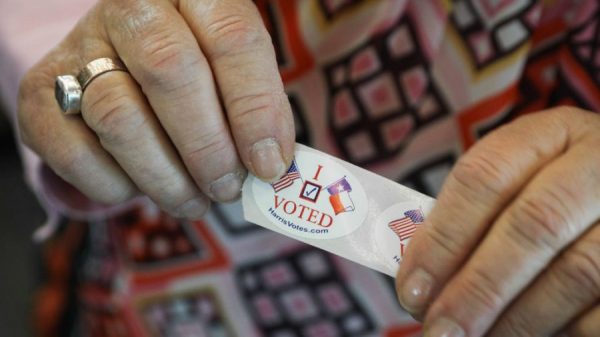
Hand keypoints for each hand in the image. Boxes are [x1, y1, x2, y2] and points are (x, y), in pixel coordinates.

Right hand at [17, 0, 293, 218]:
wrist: (123, 65)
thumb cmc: (196, 75)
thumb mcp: (234, 77)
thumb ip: (258, 112)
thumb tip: (271, 167)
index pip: (233, 38)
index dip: (255, 108)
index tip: (268, 165)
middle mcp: (131, 9)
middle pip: (170, 71)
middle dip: (208, 148)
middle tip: (228, 189)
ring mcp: (80, 47)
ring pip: (119, 116)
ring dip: (166, 178)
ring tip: (195, 200)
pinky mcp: (41, 92)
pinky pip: (74, 151)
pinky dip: (116, 186)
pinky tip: (141, 188)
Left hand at [396, 107, 599, 336]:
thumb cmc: (549, 194)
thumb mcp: (516, 186)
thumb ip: (472, 222)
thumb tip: (422, 283)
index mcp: (551, 134)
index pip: (484, 177)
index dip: (443, 237)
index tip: (412, 288)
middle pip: (532, 225)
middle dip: (478, 288)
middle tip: (440, 330)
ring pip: (577, 272)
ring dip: (518, 320)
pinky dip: (564, 330)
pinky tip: (530, 335)